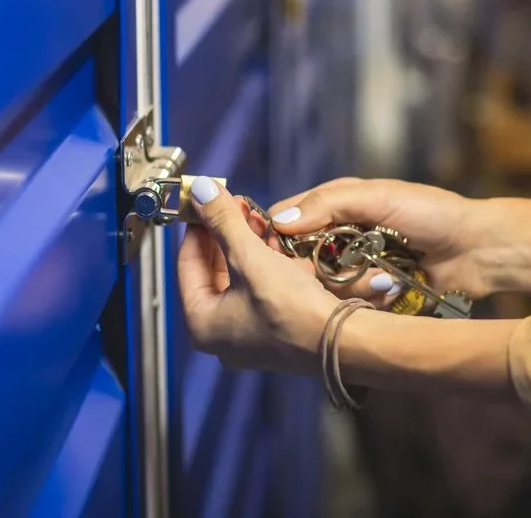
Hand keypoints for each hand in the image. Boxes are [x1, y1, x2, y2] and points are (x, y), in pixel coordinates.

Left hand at [177, 177, 337, 372]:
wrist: (343, 341)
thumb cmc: (291, 307)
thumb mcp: (250, 257)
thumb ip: (222, 221)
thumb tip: (199, 190)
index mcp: (201, 323)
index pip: (186, 263)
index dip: (198, 226)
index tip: (208, 199)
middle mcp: (219, 335)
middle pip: (213, 270)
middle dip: (227, 234)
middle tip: (239, 205)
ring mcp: (247, 336)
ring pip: (240, 278)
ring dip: (249, 245)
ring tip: (261, 219)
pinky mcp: (274, 332)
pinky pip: (261, 290)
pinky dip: (267, 266)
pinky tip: (281, 246)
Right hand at [267, 178, 493, 304]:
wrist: (478, 250)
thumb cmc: (431, 213)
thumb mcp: (379, 198)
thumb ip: (329, 204)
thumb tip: (279, 221)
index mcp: (337, 204)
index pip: (287, 219)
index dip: (276, 237)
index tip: (279, 254)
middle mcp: (339, 237)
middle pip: (298, 260)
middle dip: (316, 269)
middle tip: (337, 270)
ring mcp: (354, 268)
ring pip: (322, 287)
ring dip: (349, 286)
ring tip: (381, 279)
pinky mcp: (369, 295)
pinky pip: (347, 305)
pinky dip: (365, 301)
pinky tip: (388, 293)